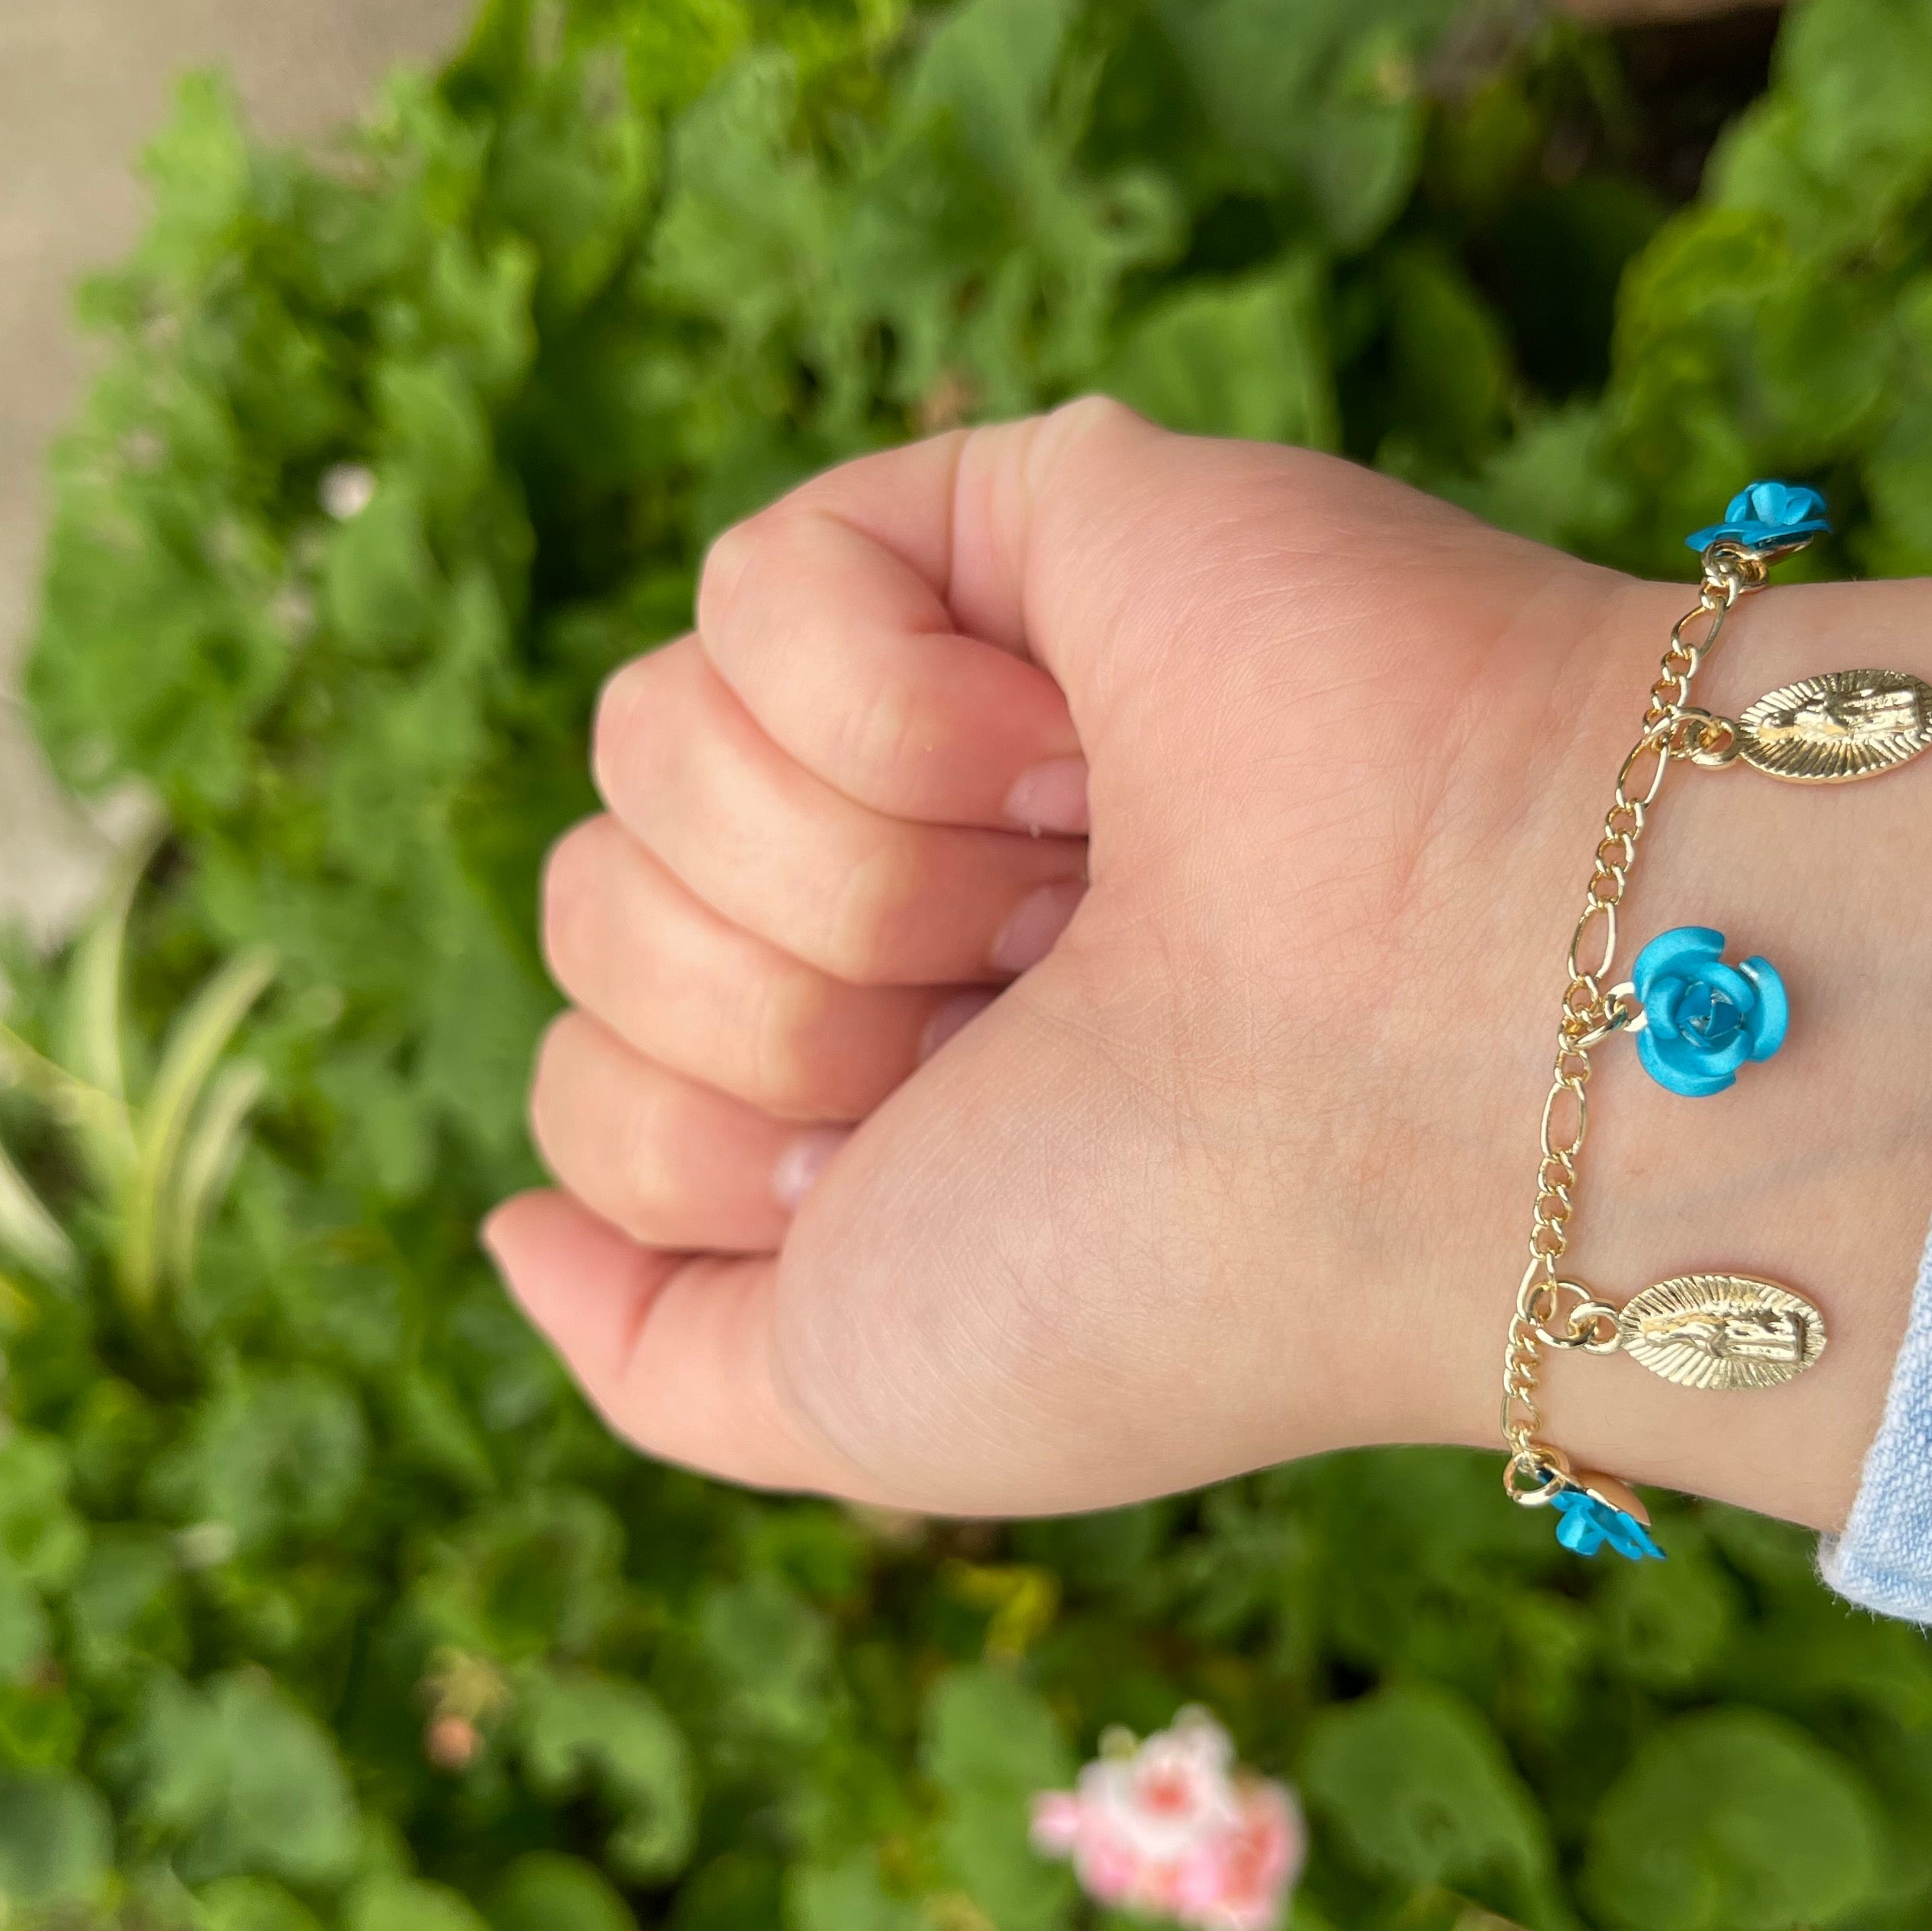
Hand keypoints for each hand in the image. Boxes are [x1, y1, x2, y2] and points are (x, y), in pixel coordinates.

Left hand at [487, 400, 1931, 1527]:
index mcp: (885, 1085)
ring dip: (841, 875)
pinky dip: (890, 708)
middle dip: (773, 1014)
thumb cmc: (1174, 1266)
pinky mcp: (1008, 523)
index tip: (952, 1160)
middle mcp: (907, 894)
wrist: (1426, 1070)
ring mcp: (954, 702)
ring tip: (1075, 892)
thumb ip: (655, 1357)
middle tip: (1025, 1023)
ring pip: (636, 745)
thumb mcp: (860, 1407)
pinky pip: (746, 586)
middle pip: (593, 913)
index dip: (711, 1147)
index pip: (596, 1081)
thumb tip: (505, 1223)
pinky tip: (1078, 759)